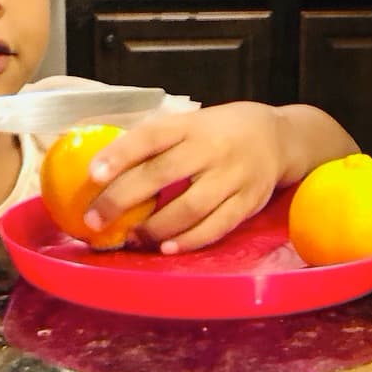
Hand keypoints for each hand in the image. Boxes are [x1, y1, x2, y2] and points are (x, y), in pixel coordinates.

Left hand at [81, 102, 302, 253]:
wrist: (278, 137)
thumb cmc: (219, 132)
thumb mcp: (190, 123)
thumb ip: (156, 142)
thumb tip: (104, 170)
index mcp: (191, 125)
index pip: (151, 136)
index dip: (120, 154)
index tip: (93, 175)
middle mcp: (212, 148)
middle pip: (162, 174)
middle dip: (123, 200)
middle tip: (96, 219)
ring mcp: (233, 177)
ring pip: (189, 208)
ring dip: (154, 227)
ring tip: (131, 237)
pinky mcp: (248, 202)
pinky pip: (216, 227)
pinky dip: (188, 241)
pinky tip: (166, 248)